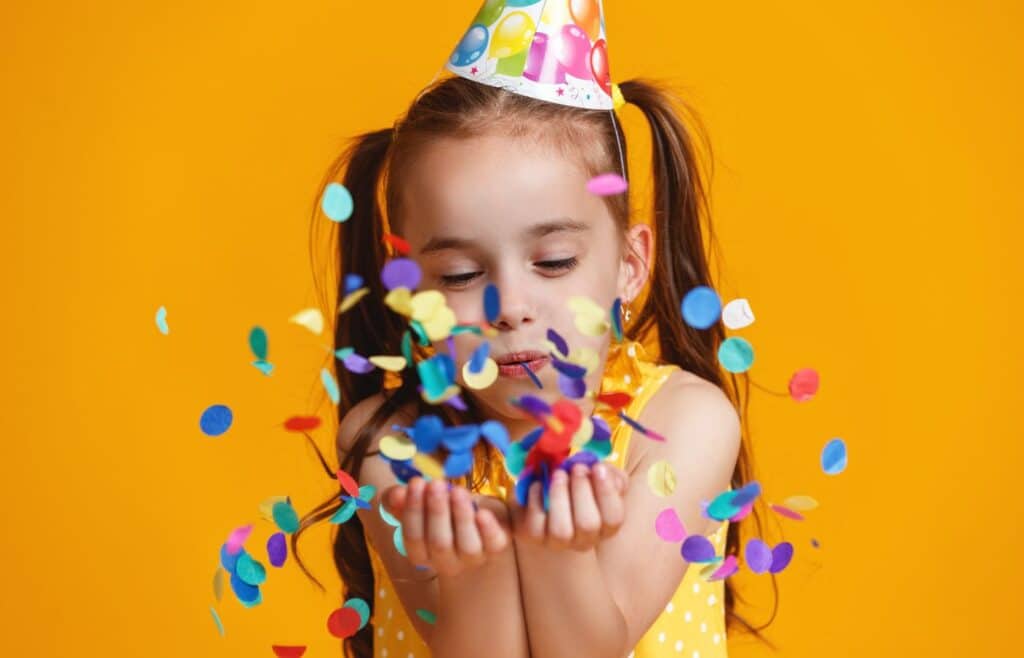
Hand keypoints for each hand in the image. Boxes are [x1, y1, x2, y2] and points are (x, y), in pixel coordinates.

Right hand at [382, 478, 509, 577]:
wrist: (478, 528)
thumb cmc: (444, 514)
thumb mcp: (422, 506)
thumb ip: (404, 501)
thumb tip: (395, 495)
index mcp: (423, 553)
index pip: (414, 538)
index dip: (413, 511)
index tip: (416, 482)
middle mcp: (446, 562)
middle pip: (439, 543)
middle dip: (436, 511)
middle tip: (436, 484)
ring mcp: (472, 559)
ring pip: (467, 546)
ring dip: (461, 516)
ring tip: (458, 491)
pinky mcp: (495, 549)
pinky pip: (493, 545)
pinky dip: (488, 529)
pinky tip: (482, 512)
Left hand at [511, 462, 628, 550]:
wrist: (549, 489)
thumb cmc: (580, 482)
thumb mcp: (600, 475)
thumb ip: (608, 473)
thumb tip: (603, 471)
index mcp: (606, 526)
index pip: (613, 518)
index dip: (607, 493)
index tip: (598, 467)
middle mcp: (586, 539)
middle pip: (588, 525)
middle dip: (581, 491)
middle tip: (576, 467)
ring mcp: (560, 542)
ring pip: (561, 531)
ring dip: (559, 497)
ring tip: (558, 474)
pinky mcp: (537, 537)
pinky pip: (536, 526)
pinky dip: (536, 501)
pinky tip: (538, 484)